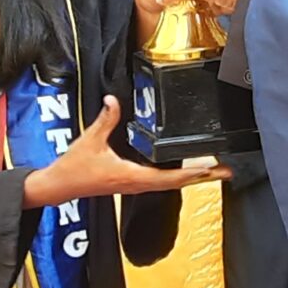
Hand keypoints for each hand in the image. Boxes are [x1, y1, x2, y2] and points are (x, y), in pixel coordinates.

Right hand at [21, 98, 226, 207]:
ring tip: (214, 172)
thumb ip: (105, 119)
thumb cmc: (73, 168)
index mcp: (130, 176)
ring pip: (170, 184)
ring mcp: (135, 185)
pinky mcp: (131, 183)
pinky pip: (160, 182)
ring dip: (193, 178)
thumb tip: (113, 100)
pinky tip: (187, 172)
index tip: (210, 169)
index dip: (191, 173)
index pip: (168, 177)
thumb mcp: (90, 140)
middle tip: (226, 172)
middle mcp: (136, 184)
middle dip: (202, 177)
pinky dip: (178, 177)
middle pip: (177, 183)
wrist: (60, 187)